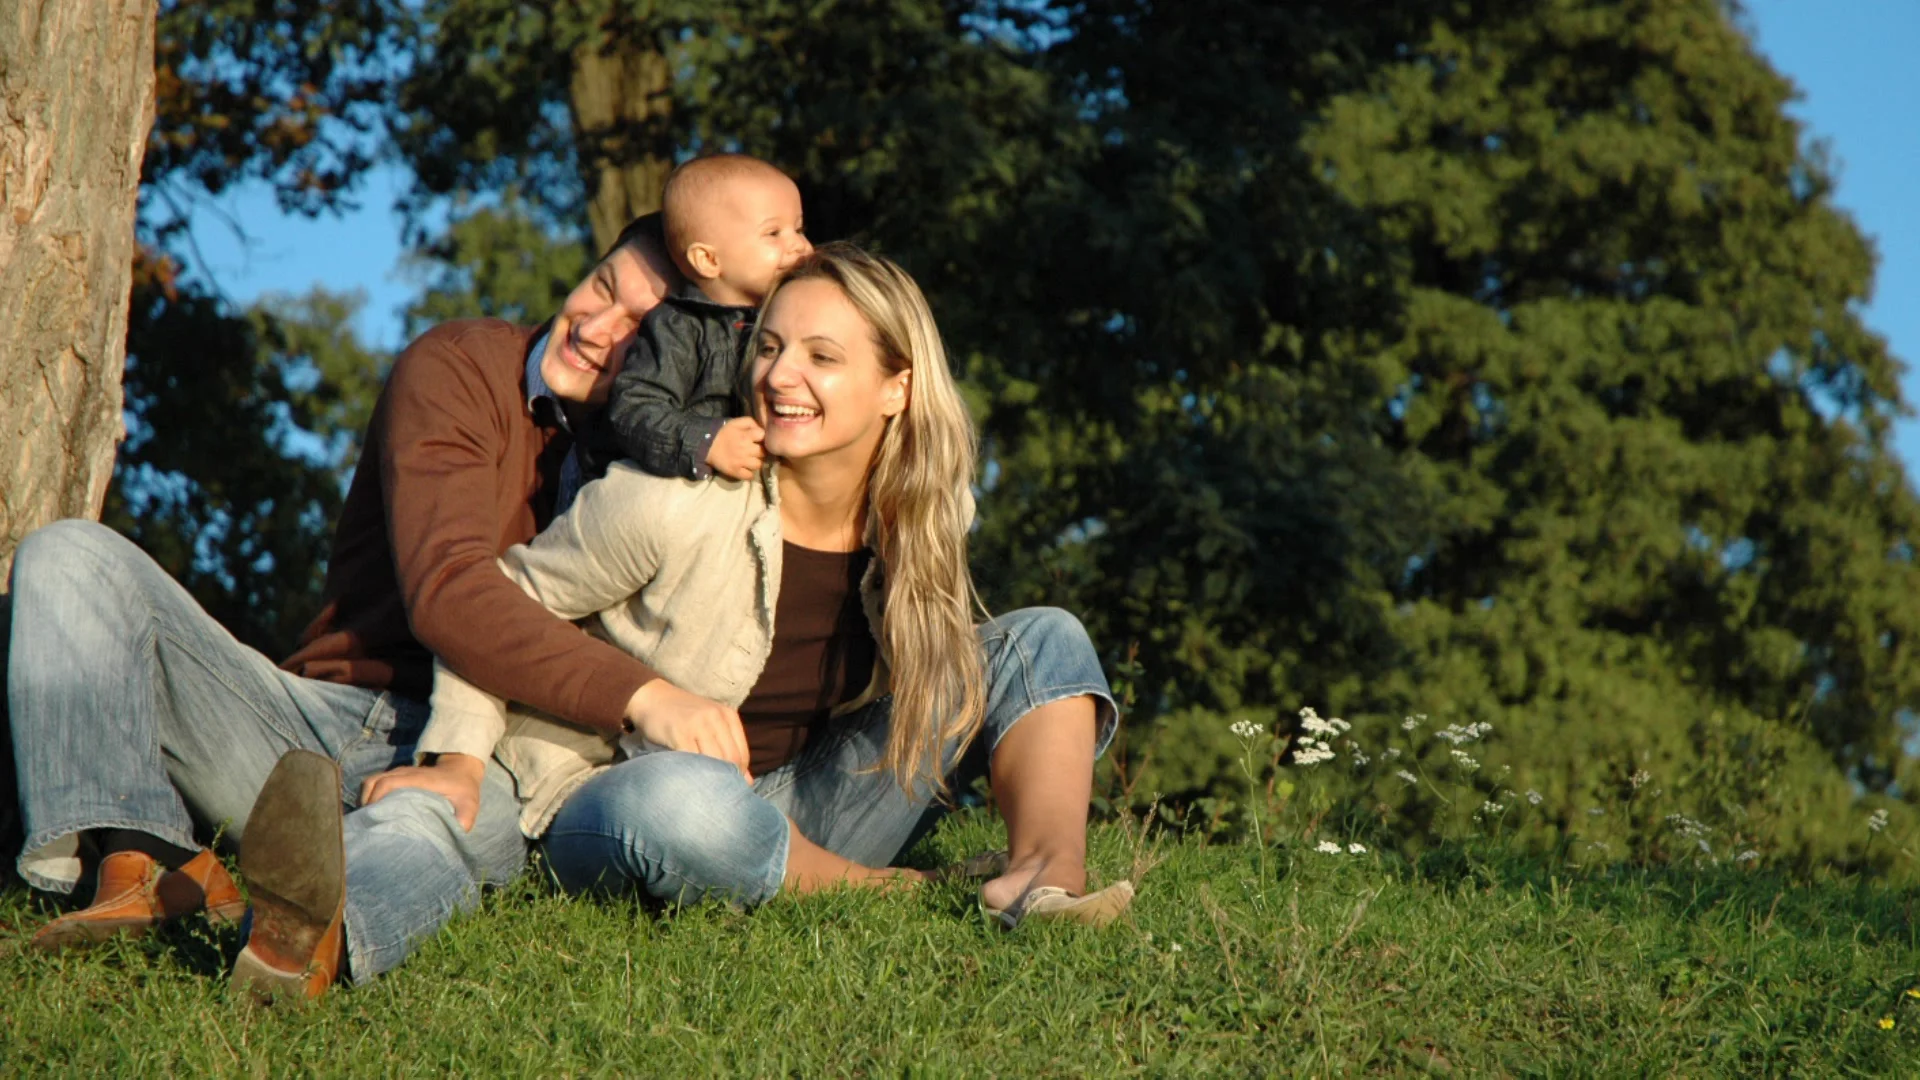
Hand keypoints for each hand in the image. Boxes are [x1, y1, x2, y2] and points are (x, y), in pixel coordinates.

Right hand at [359, 752, 485, 831]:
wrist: (461, 769)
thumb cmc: (463, 789)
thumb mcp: (469, 804)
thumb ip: (464, 819)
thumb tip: (453, 836)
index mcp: (418, 780)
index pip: (387, 783)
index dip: (375, 799)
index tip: (373, 820)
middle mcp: (404, 774)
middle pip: (373, 783)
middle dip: (366, 805)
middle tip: (367, 827)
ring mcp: (398, 774)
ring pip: (370, 783)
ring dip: (365, 801)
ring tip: (367, 822)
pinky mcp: (395, 778)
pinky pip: (374, 785)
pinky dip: (369, 798)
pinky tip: (372, 815)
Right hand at [624, 679, 752, 780]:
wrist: (653, 697)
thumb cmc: (684, 716)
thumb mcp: (710, 726)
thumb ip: (728, 749)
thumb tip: (747, 782)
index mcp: (728, 716)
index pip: (742, 754)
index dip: (737, 774)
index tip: (727, 785)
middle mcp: (716, 717)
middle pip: (730, 759)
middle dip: (725, 779)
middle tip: (714, 791)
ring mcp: (697, 724)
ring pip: (713, 760)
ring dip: (709, 778)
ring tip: (702, 788)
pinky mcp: (679, 732)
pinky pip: (691, 759)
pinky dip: (692, 772)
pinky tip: (688, 779)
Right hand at [705, 416, 765, 479]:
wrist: (707, 446)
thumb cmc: (724, 433)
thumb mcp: (736, 423)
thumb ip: (750, 422)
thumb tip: (761, 429)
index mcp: (746, 436)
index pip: (763, 436)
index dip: (762, 437)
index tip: (758, 439)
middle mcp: (745, 449)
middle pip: (763, 452)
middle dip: (760, 451)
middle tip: (755, 451)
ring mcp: (741, 462)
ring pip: (758, 465)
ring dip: (756, 463)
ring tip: (751, 460)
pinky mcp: (735, 472)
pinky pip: (750, 476)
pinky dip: (749, 474)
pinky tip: (746, 469)